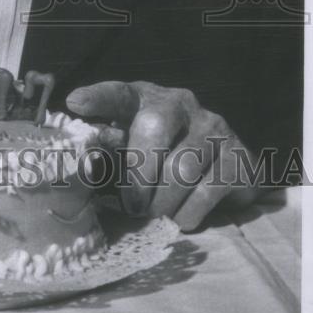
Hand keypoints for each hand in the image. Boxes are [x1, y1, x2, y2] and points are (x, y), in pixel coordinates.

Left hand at [66, 80, 260, 230]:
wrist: (228, 168)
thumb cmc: (166, 156)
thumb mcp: (135, 145)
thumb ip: (110, 148)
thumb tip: (81, 161)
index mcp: (148, 99)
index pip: (121, 93)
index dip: (99, 97)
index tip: (76, 103)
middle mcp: (182, 104)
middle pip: (155, 126)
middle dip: (139, 172)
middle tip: (132, 205)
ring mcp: (213, 128)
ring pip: (182, 166)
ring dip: (162, 201)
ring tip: (154, 217)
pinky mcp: (237, 157)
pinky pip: (208, 190)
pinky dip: (188, 213)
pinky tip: (180, 220)